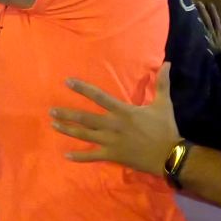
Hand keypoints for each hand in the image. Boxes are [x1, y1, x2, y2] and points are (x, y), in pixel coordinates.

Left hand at [50, 63, 179, 174]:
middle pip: (85, 118)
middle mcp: (113, 125)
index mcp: (123, 111)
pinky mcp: (113, 156)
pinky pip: (92, 157)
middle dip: (67, 114)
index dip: (82, 88)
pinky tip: (66, 155)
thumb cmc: (165, 128)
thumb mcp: (164, 104)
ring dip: (68, 130)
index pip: (99, 97)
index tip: (67, 82)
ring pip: (85, 135)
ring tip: (54, 125)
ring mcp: (111, 142)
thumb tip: (167, 63)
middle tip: (51, 111)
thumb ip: (162, 83)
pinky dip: (79, 157)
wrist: (169, 156)